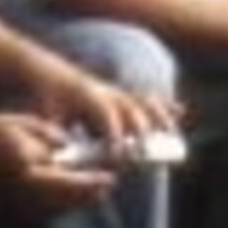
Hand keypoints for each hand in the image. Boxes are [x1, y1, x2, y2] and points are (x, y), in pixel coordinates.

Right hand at [0, 110, 114, 215]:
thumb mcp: (25, 125)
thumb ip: (51, 138)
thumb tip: (70, 149)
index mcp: (30, 172)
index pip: (69, 182)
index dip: (91, 182)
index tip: (109, 178)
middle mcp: (24, 193)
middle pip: (64, 201)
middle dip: (87, 195)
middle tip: (107, 186)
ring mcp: (16, 202)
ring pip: (54, 209)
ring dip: (75, 203)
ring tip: (94, 193)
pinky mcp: (10, 204)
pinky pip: (41, 210)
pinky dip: (58, 206)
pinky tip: (66, 198)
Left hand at [27, 68, 181, 149]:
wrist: (48, 72)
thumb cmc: (47, 96)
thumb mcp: (46, 113)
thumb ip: (55, 132)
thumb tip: (63, 151)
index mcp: (87, 96)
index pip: (106, 115)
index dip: (115, 134)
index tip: (121, 154)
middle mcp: (106, 92)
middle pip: (131, 109)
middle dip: (141, 131)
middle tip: (147, 155)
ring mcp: (115, 92)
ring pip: (144, 103)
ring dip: (160, 118)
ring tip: (174, 136)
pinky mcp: (120, 95)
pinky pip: (146, 100)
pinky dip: (163, 106)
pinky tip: (181, 112)